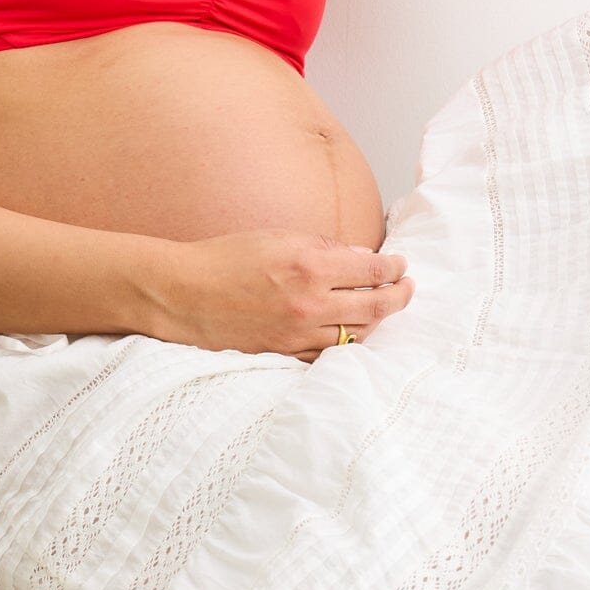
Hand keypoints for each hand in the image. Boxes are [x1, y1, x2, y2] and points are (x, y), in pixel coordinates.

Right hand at [148, 229, 414, 361]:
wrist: (182, 294)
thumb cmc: (224, 258)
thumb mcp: (277, 236)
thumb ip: (323, 246)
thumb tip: (360, 256)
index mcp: (310, 265)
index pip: (372, 269)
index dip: (394, 267)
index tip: (401, 265)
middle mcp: (310, 302)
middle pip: (375, 306)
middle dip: (400, 296)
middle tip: (408, 289)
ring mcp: (298, 333)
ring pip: (357, 334)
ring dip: (377, 322)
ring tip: (384, 309)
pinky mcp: (285, 353)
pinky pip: (328, 353)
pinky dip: (347, 343)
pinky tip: (352, 332)